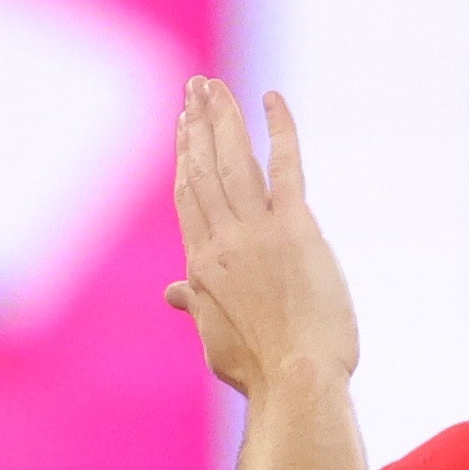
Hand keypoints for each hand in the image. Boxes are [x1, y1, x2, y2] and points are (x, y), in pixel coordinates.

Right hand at [161, 80, 357, 400]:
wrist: (295, 382)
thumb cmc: (260, 372)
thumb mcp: (217, 338)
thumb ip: (196, 306)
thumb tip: (173, 294)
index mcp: (201, 267)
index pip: (189, 198)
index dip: (184, 157)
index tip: (182, 127)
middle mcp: (222, 242)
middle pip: (203, 170)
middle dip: (196, 125)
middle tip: (193, 89)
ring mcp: (257, 232)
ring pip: (233, 161)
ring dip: (222, 118)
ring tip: (214, 87)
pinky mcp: (295, 229)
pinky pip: (285, 166)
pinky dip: (279, 129)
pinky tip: (272, 99)